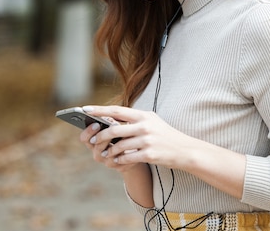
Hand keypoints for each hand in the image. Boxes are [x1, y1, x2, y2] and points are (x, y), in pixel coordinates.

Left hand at [79, 105, 193, 170]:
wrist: (185, 150)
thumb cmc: (164, 135)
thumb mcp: (152, 121)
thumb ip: (134, 119)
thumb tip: (111, 118)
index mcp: (143, 115)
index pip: (117, 110)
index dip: (99, 110)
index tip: (85, 109)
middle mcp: (145, 126)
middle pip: (114, 129)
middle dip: (100, 136)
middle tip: (92, 140)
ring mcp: (147, 140)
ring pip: (119, 145)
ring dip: (109, 151)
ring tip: (105, 153)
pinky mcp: (150, 154)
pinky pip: (127, 158)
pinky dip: (119, 160)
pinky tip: (117, 160)